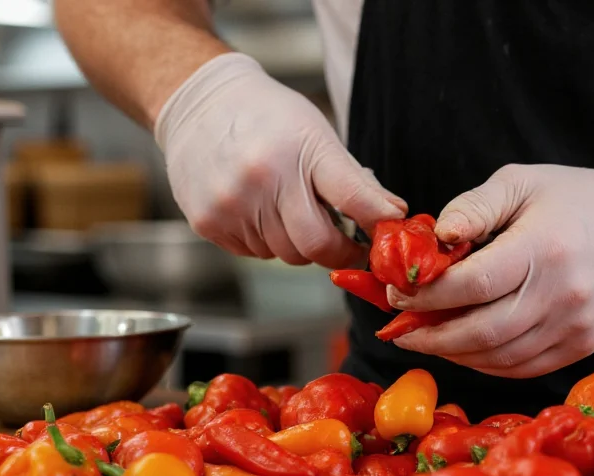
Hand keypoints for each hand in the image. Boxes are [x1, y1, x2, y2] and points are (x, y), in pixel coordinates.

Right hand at [154, 52, 405, 266]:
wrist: (201, 104)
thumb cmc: (268, 118)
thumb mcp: (318, 135)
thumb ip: (355, 181)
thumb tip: (392, 216)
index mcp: (301, 151)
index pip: (353, 201)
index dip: (375, 225)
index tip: (380, 236)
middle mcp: (263, 179)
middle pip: (315, 247)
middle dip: (333, 248)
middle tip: (337, 236)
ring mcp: (231, 204)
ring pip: (283, 254)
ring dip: (294, 242)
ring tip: (285, 206)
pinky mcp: (207, 222)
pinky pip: (254, 253)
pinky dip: (264, 241)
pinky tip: (257, 209)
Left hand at [387, 163, 593, 377]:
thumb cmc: (574, 198)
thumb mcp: (521, 181)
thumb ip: (474, 207)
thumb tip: (435, 238)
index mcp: (542, 247)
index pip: (473, 285)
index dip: (427, 296)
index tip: (398, 293)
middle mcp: (561, 294)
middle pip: (481, 332)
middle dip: (430, 335)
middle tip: (399, 327)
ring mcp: (574, 327)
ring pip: (498, 358)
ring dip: (453, 353)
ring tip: (425, 337)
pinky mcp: (581, 347)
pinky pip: (521, 368)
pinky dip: (484, 364)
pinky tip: (463, 348)